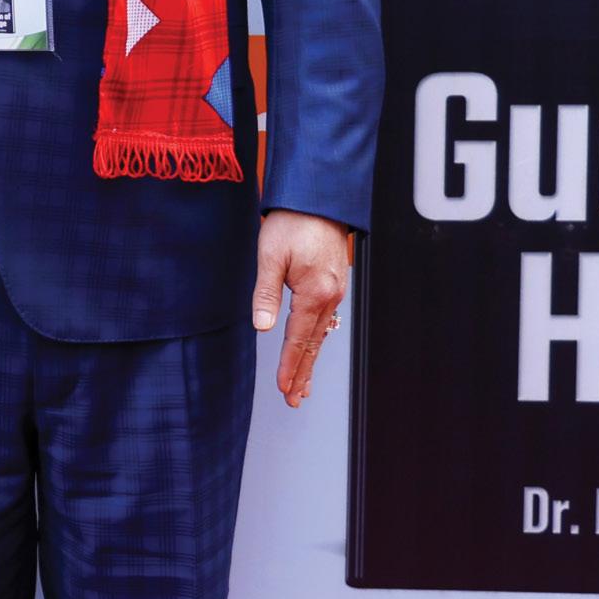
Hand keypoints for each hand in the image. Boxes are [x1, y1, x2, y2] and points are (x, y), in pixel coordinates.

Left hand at [252, 210, 353, 407]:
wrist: (318, 197)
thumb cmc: (293, 222)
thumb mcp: (270, 255)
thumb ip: (266, 293)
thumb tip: (263, 326)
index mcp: (315, 292)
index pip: (298, 338)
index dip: (289, 365)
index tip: (283, 388)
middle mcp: (330, 295)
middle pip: (314, 344)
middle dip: (302, 373)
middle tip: (294, 400)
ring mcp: (335, 289)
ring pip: (322, 334)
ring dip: (310, 361)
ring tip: (302, 386)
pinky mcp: (334, 282)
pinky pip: (326, 320)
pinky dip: (317, 340)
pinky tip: (312, 349)